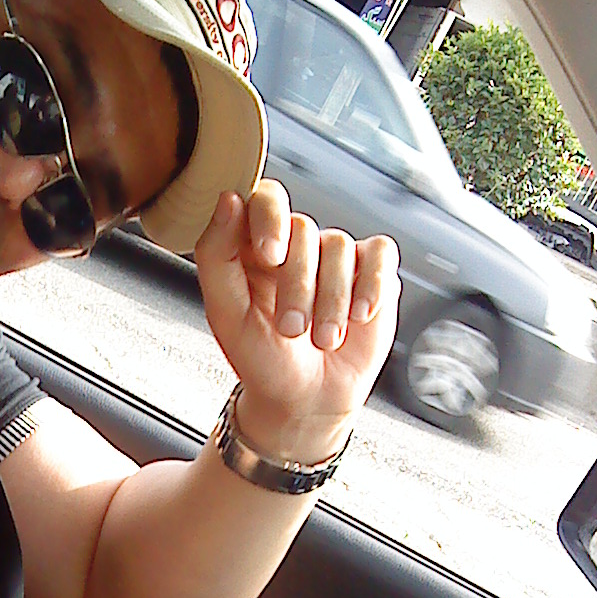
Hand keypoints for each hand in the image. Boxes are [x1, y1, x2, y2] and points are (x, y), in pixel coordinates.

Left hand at [194, 182, 399, 462]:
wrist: (304, 399)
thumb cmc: (261, 358)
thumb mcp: (226, 314)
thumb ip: (216, 255)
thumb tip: (229, 198)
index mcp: (255, 246)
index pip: (265, 198)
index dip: (270, 219)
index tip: (272, 257)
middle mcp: (297, 244)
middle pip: (304, 229)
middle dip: (299, 286)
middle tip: (292, 330)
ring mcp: (336, 255)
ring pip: (340, 247)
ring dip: (332, 301)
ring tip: (323, 339)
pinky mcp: (373, 271)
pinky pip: (380, 255)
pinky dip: (372, 286)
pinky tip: (359, 316)